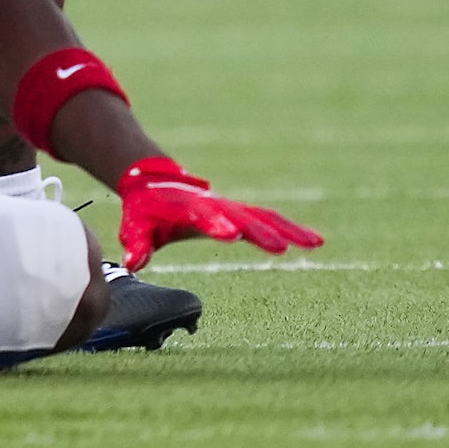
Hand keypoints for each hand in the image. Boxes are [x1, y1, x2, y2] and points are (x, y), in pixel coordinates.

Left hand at [115, 155, 321, 270]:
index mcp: (189, 209)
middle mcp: (216, 205)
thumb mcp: (135, 227)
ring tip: (315, 243)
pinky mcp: (242, 213)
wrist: (155, 183)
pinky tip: (314, 240)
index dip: (218, 225)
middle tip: (281, 248)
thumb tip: (133, 264)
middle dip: (262, 233)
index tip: (232, 235)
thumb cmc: (145, 211)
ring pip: (266, 216)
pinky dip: (291, 228)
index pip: (206, 217)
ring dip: (289, 229)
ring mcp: (232, 207)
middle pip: (244, 218)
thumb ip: (137, 245)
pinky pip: (270, 218)